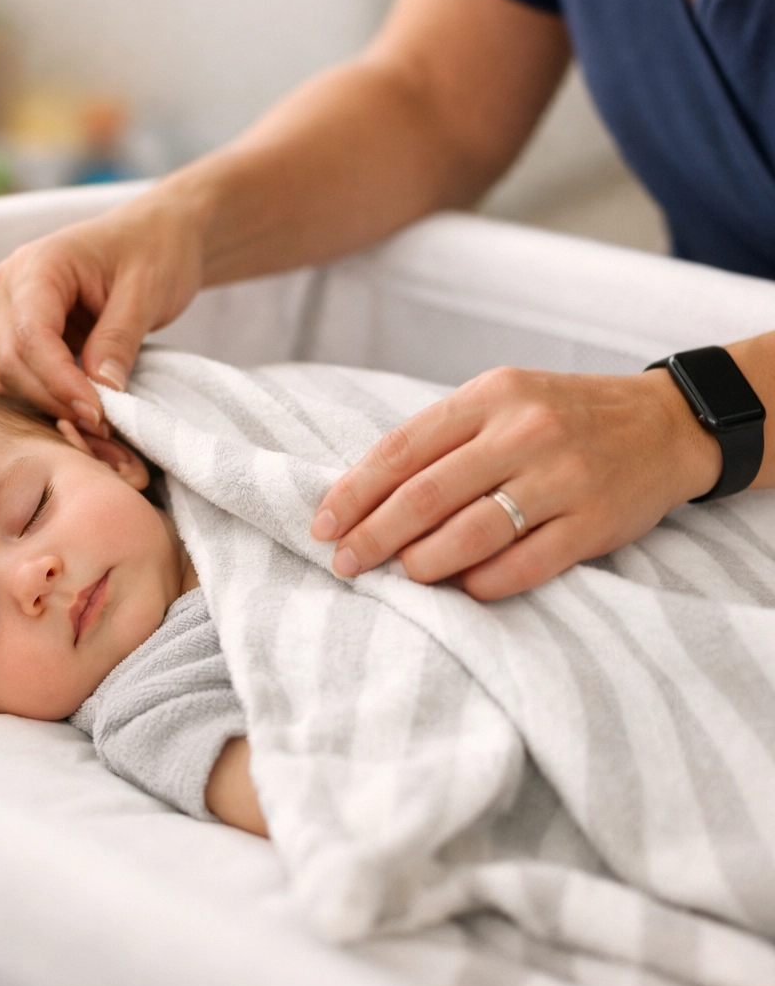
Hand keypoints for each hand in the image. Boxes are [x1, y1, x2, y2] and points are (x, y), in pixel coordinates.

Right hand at [0, 190, 205, 432]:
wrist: (161, 233)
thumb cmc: (156, 249)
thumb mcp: (146, 291)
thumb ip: (119, 339)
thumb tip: (100, 391)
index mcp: (36, 267)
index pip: (29, 335)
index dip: (60, 382)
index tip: (98, 415)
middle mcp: (12, 289)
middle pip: (13, 363)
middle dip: (56, 402)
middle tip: (106, 433)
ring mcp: (14, 313)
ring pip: (14, 378)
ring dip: (53, 408)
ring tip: (103, 430)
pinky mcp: (29, 336)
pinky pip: (29, 379)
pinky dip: (55, 402)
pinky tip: (91, 417)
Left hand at [310, 366, 722, 599]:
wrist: (663, 424)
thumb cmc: (561, 416)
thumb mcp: (502, 402)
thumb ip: (443, 439)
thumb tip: (369, 497)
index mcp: (490, 396)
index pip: (402, 449)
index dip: (353, 492)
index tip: (323, 525)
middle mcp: (523, 432)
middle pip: (426, 494)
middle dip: (373, 535)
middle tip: (344, 563)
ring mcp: (562, 477)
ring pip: (471, 532)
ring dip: (423, 564)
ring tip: (400, 576)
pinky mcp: (593, 522)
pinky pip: (524, 565)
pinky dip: (482, 583)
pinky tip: (461, 589)